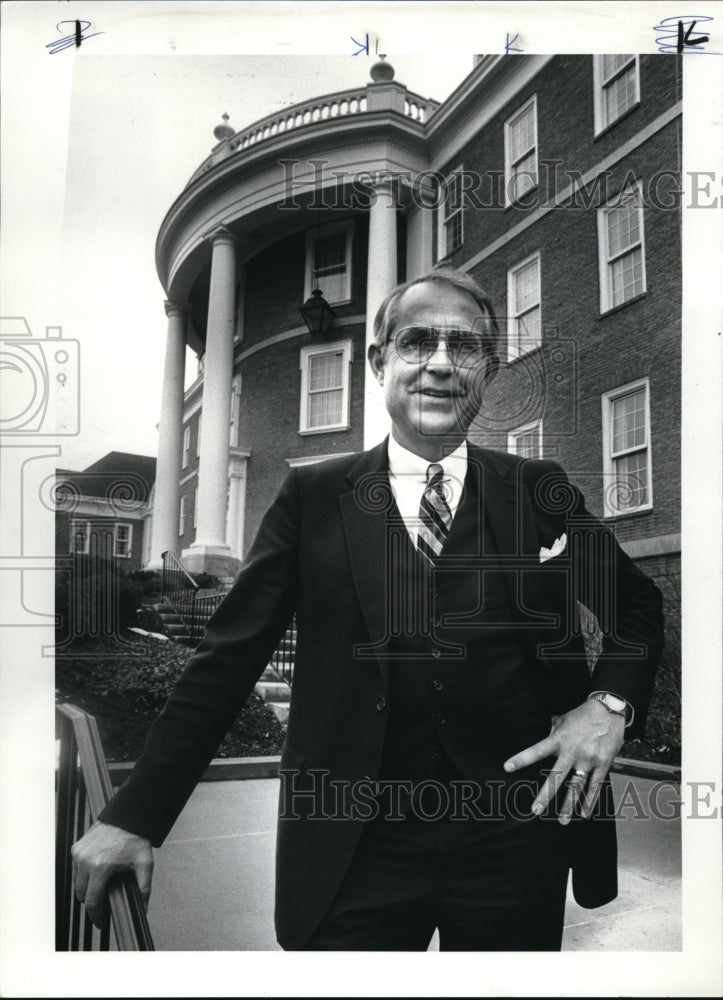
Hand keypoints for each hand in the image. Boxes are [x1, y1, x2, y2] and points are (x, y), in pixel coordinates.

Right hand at [71, 821, 153, 926]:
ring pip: (77, 883)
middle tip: (103, 905)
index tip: (101, 922)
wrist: (128, 815)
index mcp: (100, 867)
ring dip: (86, 889)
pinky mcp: (76, 848)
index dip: (96, 915)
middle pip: (82, 894)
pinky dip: (83, 875)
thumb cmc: (136, 838)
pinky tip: (96, 874)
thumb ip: (144, 888)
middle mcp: (85, 861)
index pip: (92, 901)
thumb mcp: (144, 864)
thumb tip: (143, 909)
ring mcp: (79, 854)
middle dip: (92, 902)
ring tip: (101, 889)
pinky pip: (75, 869)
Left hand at [503, 700, 625, 823]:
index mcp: (559, 739)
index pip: (536, 750)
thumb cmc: (582, 715)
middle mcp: (572, 752)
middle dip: (546, 794)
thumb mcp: (562, 720)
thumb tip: (542, 737)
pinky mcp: (603, 764)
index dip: (521, 759)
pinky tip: (584, 814)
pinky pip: (595, 786)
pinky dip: (590, 801)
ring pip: (577, 786)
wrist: (609, 710)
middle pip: (556, 776)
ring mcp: (588, 759)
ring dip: (569, 805)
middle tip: (535, 810)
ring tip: (562, 821)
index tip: (507, 767)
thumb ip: (552, 732)